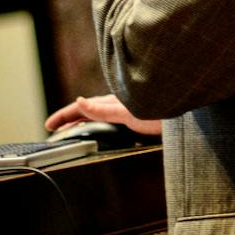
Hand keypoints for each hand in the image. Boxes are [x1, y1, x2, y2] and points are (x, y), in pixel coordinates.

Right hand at [45, 94, 161, 136]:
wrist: (186, 119)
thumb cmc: (162, 112)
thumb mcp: (127, 113)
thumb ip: (102, 109)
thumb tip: (78, 102)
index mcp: (112, 102)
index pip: (80, 108)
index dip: (63, 116)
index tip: (48, 125)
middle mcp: (118, 105)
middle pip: (87, 111)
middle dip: (71, 120)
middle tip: (57, 130)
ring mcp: (127, 111)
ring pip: (99, 116)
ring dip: (85, 122)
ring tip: (75, 131)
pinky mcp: (138, 119)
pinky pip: (112, 122)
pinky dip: (101, 126)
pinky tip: (106, 132)